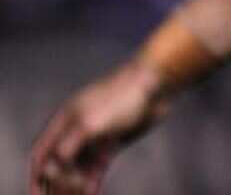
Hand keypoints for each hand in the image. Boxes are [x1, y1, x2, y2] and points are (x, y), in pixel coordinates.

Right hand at [28, 60, 169, 194]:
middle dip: (56, 184)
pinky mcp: (111, 143)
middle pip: (57, 165)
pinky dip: (91, 182)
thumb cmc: (120, 98)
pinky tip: (91, 193)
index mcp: (62, 123)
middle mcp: (74, 132)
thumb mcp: (89, 124)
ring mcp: (93, 138)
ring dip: (73, 186)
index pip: (40, 155)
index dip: (37, 177)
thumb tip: (52, 168)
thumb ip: (67, 147)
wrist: (154, 86)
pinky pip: (95, 167)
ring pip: (76, 169)